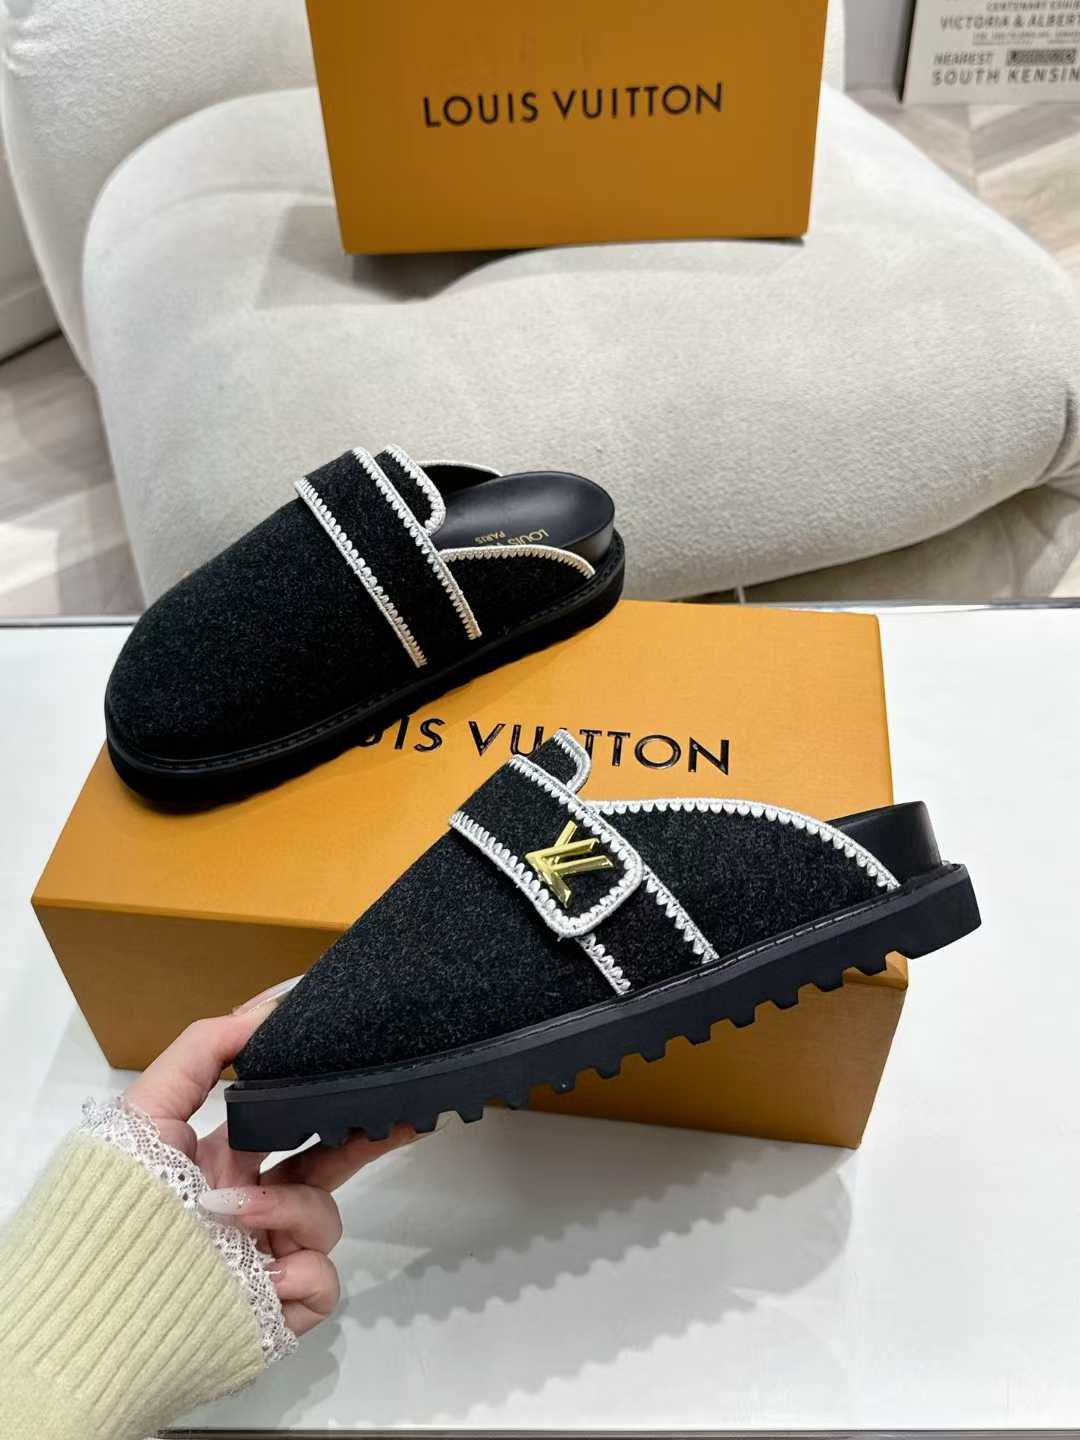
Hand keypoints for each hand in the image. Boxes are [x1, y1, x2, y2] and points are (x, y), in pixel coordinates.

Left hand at [124, 984, 416, 1334]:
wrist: (94, 1305)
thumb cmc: (116, 1201)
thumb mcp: (148, 1108)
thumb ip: (203, 1049)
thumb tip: (269, 1006)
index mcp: (226, 1164)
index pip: (291, 1126)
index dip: (328, 1101)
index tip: (367, 1073)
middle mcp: (252, 1209)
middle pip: (327, 1169)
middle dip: (364, 1141)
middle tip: (403, 1118)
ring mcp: (269, 1259)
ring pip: (324, 1221)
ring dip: (289, 1211)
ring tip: (235, 1217)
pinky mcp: (281, 1310)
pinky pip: (323, 1281)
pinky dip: (301, 1272)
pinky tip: (263, 1273)